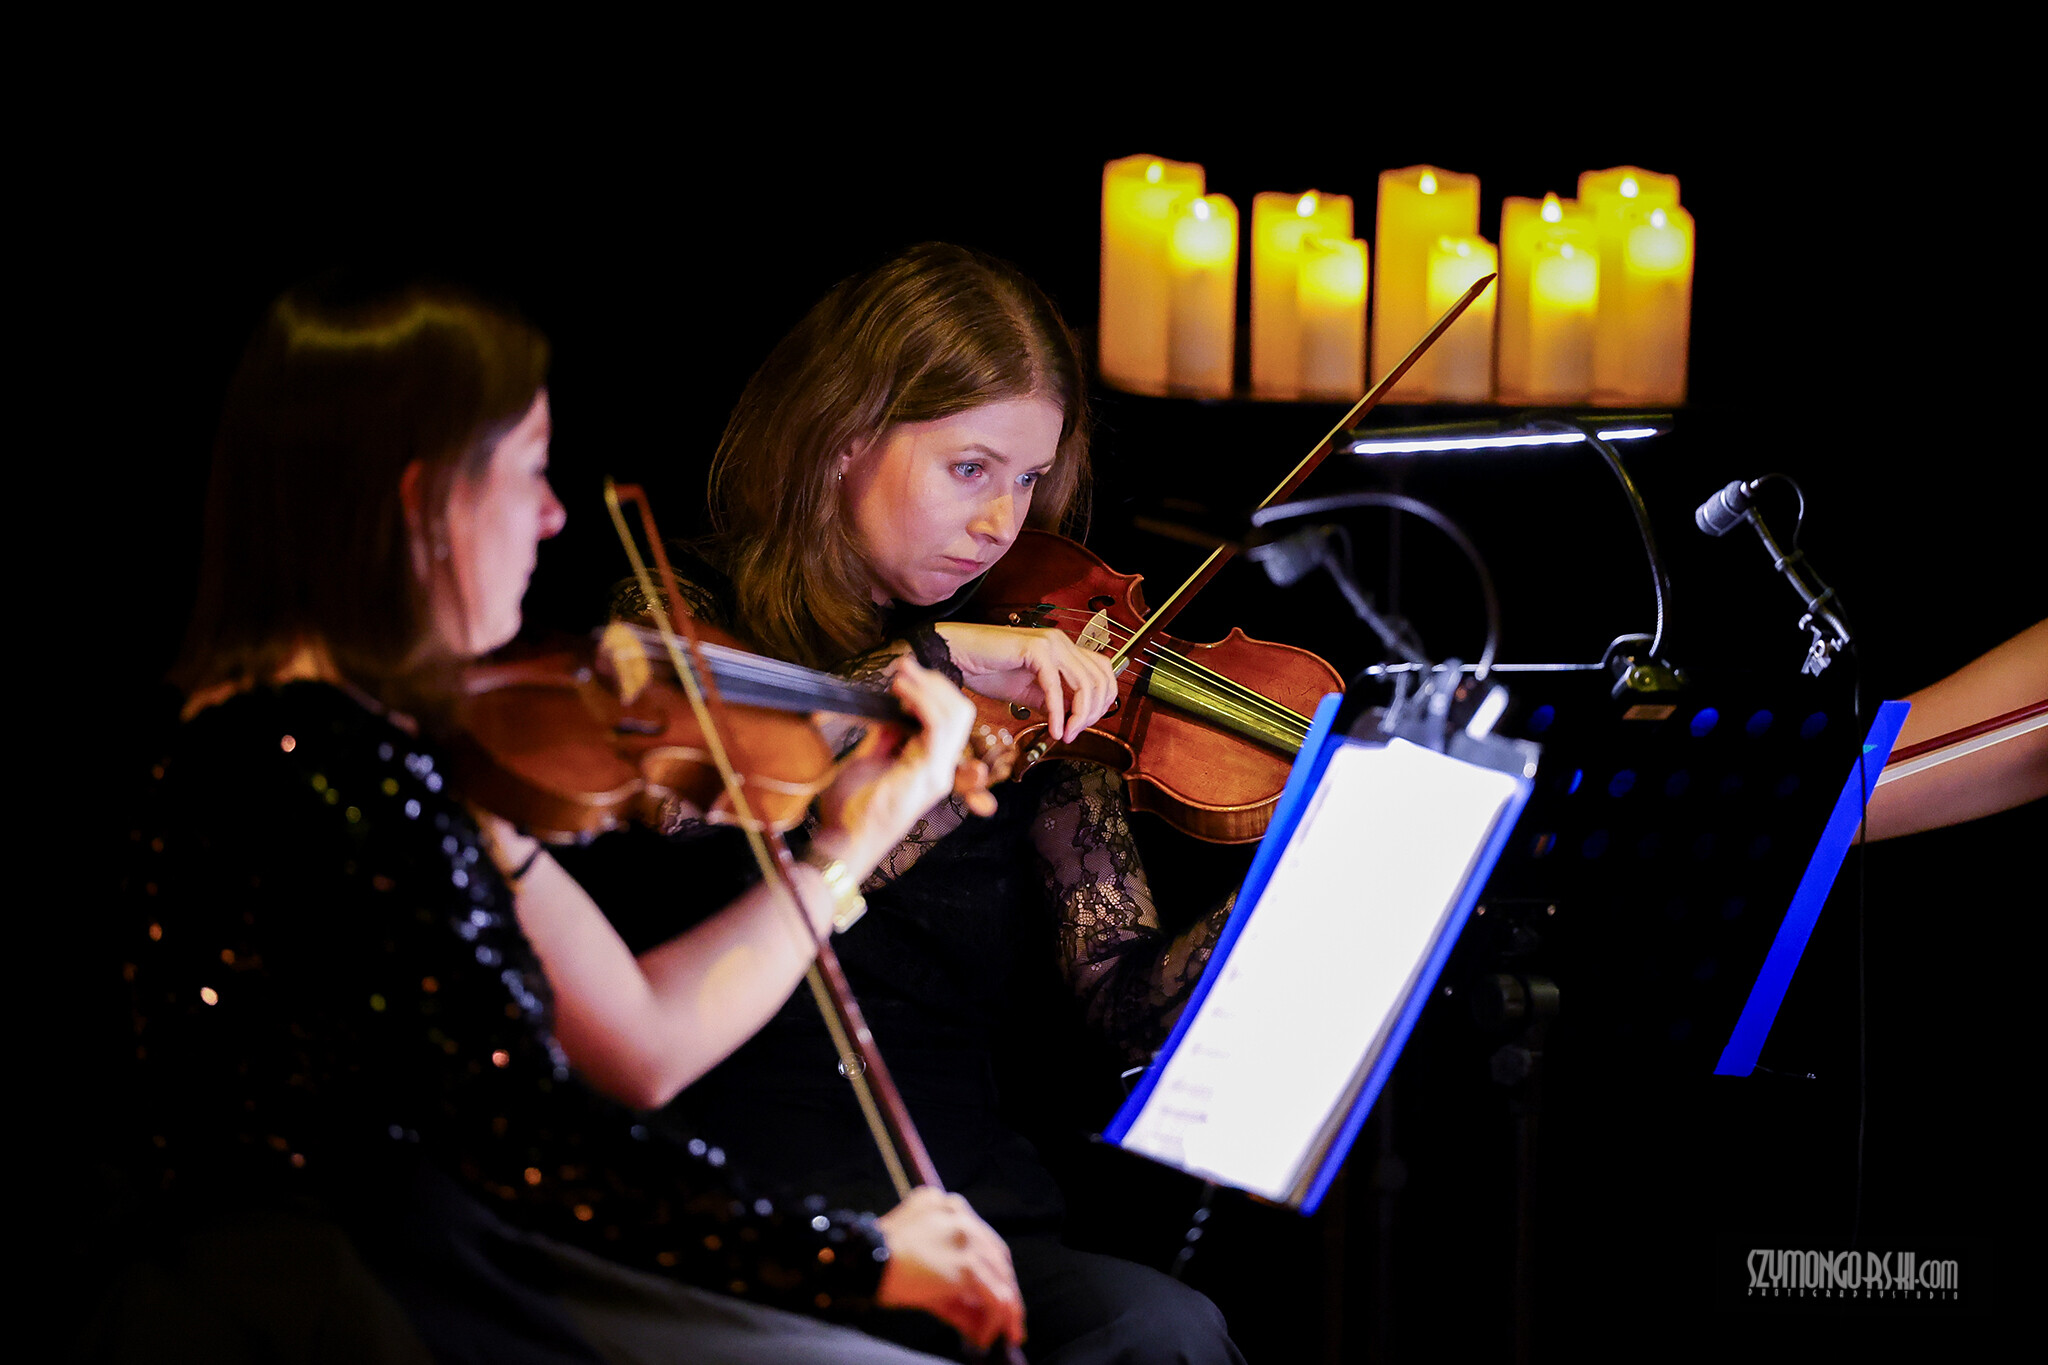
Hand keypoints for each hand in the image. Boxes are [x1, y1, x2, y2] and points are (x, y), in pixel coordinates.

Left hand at [814, 658, 977, 875]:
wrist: (843, 842)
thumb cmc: (851, 809)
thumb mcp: (868, 761)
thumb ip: (885, 738)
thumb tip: (889, 711)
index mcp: (931, 767)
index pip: (951, 719)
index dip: (932, 691)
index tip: (903, 675)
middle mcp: (941, 769)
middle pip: (960, 712)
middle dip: (934, 683)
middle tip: (904, 668)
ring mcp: (937, 773)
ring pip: (956, 715)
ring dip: (928, 687)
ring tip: (901, 676)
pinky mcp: (927, 774)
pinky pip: (939, 727)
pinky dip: (922, 702)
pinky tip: (901, 692)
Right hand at [875, 1188, 1025, 1352]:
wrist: (863, 1264)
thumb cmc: (882, 1266)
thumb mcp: (919, 1265)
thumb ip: (949, 1285)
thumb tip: (976, 1321)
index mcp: (945, 1204)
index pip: (981, 1237)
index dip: (992, 1267)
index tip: (997, 1288)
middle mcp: (959, 1213)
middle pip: (996, 1253)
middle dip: (1006, 1287)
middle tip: (1010, 1316)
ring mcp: (965, 1237)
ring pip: (1000, 1275)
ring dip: (1008, 1307)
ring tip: (1008, 1331)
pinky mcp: (966, 1264)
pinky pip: (994, 1295)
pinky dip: (998, 1317)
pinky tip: (990, 1335)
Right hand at [934, 621, 1118, 744]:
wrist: (958, 657)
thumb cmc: (989, 670)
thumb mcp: (1029, 692)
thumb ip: (1054, 702)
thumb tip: (1073, 720)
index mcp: (1064, 648)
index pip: (1103, 672)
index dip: (1102, 702)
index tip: (1083, 724)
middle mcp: (1061, 642)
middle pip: (1100, 679)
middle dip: (1093, 712)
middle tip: (1074, 733)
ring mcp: (1050, 643)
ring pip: (1085, 683)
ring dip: (1079, 715)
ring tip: (1065, 734)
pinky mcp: (1035, 649)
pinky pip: (1055, 686)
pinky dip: (1058, 712)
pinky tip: (1053, 729)